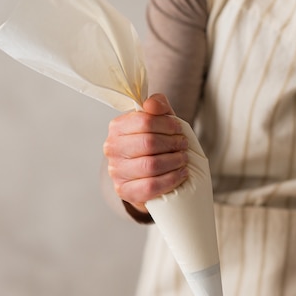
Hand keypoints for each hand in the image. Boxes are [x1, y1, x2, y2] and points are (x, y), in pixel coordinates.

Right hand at [103, 94, 188, 213]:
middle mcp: (112, 149)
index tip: (178, 129)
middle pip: (148, 143)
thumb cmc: (154, 145)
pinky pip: (151, 186)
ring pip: (151, 165)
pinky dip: (171, 180)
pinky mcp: (124, 191)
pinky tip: (180, 174)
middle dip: (172, 143)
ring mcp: (116, 171)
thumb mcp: (158, 121)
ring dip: (174, 162)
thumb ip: (157, 106)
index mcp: (117, 127)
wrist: (147, 176)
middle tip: (183, 145)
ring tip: (183, 159)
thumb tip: (152, 104)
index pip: (144, 121)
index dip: (167, 124)